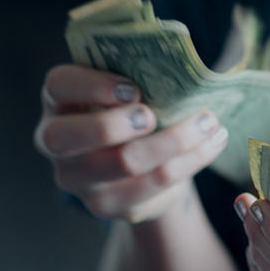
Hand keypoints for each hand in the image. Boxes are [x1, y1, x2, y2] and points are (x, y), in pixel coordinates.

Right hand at [34, 64, 228, 221]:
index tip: (133, 88)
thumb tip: (178, 65)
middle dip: (115, 124)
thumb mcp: (126, 90)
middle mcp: (56, 143)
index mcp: (59, 102)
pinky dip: (191, 160)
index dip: (92, 85)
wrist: (140, 167)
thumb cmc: (132, 111)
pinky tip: (212, 142)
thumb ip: (137, 75)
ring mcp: (79, 180)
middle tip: (153, 115)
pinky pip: (155, 183)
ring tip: (208, 122)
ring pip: (123, 162)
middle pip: (69, 137)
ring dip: (174, 140)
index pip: (58, 86)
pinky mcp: (109, 205)